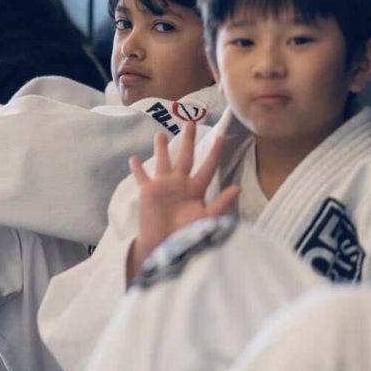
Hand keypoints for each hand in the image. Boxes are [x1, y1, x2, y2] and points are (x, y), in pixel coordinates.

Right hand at [126, 121, 238, 282]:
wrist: (166, 248)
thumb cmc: (188, 237)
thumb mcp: (208, 220)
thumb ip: (221, 203)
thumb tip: (237, 187)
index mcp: (196, 189)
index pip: (207, 166)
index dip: (215, 152)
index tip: (222, 137)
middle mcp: (181, 184)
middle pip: (186, 157)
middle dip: (188, 140)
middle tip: (190, 122)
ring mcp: (164, 186)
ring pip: (163, 161)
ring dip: (162, 148)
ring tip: (161, 134)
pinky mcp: (148, 192)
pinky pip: (142, 177)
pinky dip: (137, 168)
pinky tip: (133, 159)